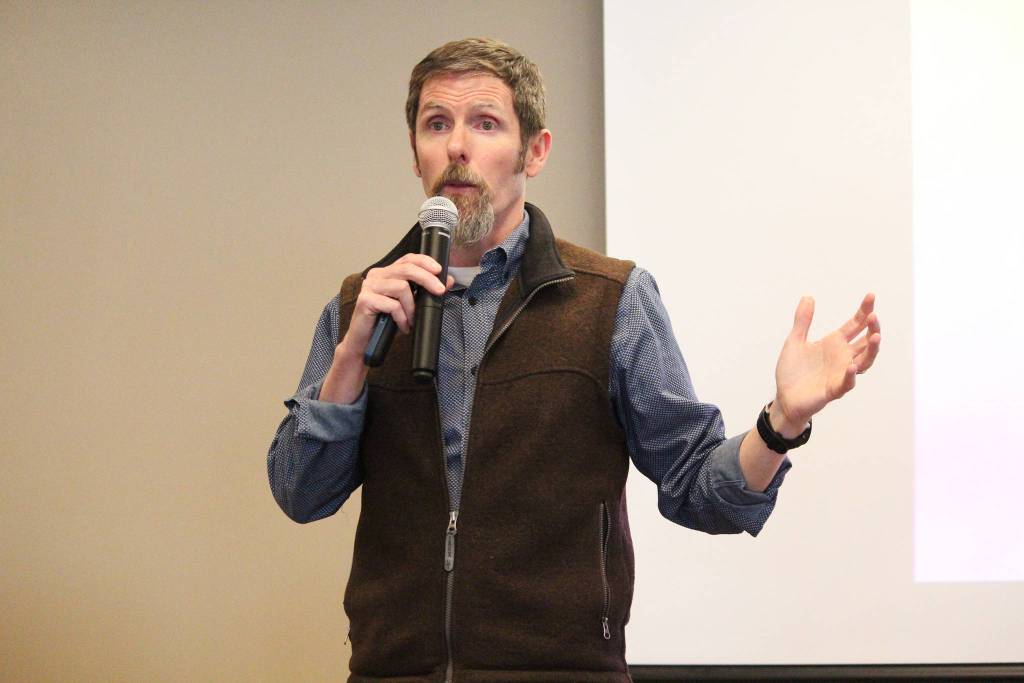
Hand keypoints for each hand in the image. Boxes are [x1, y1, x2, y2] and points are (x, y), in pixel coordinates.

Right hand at [338, 253, 454, 359]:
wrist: (365, 341)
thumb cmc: (386, 322)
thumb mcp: (409, 305)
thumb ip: (425, 291)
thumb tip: (447, 280)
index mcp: (386, 273)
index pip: (407, 259)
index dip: (425, 261)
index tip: (439, 270)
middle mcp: (376, 275)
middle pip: (406, 269)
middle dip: (427, 279)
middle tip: (439, 292)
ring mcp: (369, 286)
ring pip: (401, 287)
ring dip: (412, 307)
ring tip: (412, 320)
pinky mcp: (365, 300)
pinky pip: (392, 305)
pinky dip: (402, 318)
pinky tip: (403, 326)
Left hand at [772, 293, 880, 431]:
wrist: (784, 397)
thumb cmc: (793, 372)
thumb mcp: (795, 341)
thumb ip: (802, 321)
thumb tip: (808, 297)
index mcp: (835, 344)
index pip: (855, 325)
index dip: (864, 311)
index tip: (871, 296)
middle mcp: (842, 357)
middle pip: (865, 341)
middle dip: (872, 328)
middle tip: (874, 316)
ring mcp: (840, 373)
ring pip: (864, 361)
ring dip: (871, 350)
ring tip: (875, 336)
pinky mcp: (833, 389)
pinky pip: (846, 383)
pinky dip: (850, 375)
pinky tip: (852, 365)